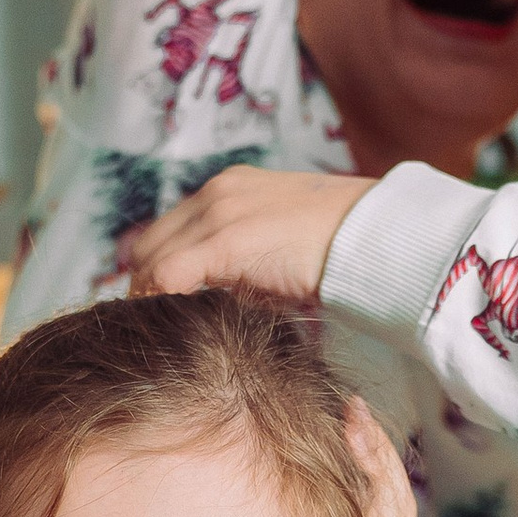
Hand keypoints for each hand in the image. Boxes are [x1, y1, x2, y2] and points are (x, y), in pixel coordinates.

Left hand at [125, 166, 376, 301]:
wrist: (373, 234)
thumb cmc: (337, 250)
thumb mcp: (280, 246)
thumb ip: (244, 261)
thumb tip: (217, 297)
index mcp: (229, 188)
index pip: (169, 230)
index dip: (156, 270)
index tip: (158, 304)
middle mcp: (216, 192)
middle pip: (149, 242)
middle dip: (144, 283)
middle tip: (153, 322)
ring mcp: (218, 212)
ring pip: (150, 258)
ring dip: (150, 294)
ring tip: (162, 328)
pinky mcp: (225, 240)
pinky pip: (167, 274)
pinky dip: (159, 299)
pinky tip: (173, 323)